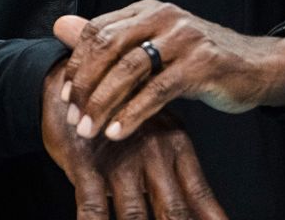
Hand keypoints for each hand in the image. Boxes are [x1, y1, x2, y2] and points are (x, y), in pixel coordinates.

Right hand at [41, 62, 227, 219]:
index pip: (200, 196)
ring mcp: (120, 160)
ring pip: (134, 215)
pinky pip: (92, 207)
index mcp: (176, 147)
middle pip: (172, 211)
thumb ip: (179, 177)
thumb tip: (206, 213)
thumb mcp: (159, 137)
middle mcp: (153, 155)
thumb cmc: (124, 116)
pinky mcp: (87, 164)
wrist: (78, 78)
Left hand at [53, 0, 284, 140]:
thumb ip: (108, 37)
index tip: (65, 96)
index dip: (77, 64)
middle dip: (85, 86)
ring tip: (90, 130)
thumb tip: (60, 25)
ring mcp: (184, 37)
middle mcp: (164, 16)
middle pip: (108, 46)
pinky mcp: (201, 62)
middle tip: (73, 117)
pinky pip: (157, 91)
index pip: (98, 30)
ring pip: (129, 69)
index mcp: (148, 10)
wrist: (256, 67)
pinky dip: (133, 114)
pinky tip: (118, 131)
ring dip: (104, 103)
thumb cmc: (200, 59)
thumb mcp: (153, 45)